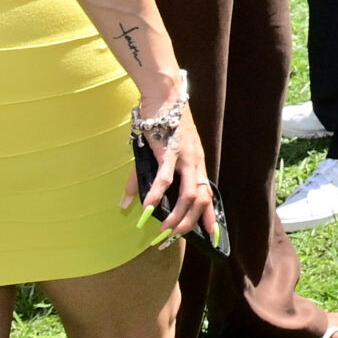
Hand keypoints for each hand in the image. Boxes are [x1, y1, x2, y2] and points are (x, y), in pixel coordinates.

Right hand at [131, 90, 219, 242]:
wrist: (164, 97)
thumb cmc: (164, 126)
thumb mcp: (159, 157)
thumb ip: (144, 183)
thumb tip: (125, 205)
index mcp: (197, 165)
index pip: (208, 196)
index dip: (209, 217)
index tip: (211, 237)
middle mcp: (196, 164)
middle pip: (201, 200)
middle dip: (190, 224)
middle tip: (174, 240)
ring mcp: (185, 158)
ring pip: (188, 194)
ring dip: (176, 216)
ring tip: (163, 232)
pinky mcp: (170, 151)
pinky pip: (165, 178)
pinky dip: (156, 196)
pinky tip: (147, 210)